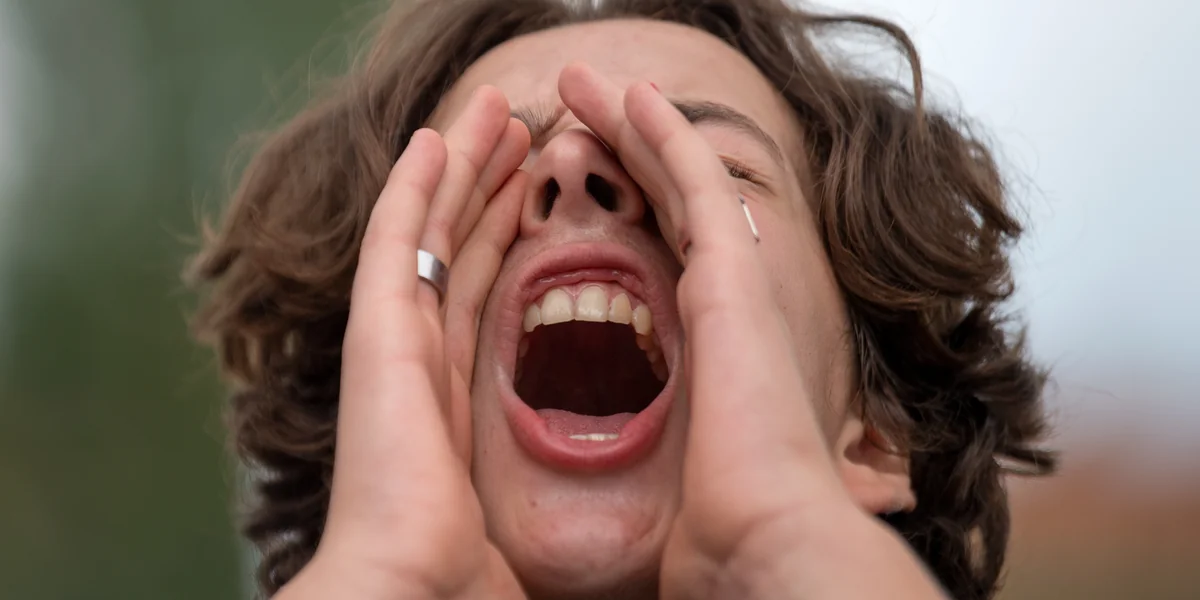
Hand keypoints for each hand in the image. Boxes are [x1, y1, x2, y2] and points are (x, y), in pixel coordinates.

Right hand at [279, 87, 530, 599]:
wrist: (405, 590)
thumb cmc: (457, 573)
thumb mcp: (515, 514)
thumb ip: (532, 491)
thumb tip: (590, 530)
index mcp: (448, 401)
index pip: (480, 299)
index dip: (505, 243)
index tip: (532, 198)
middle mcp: (419, 363)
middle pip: (460, 254)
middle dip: (490, 191)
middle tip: (523, 136)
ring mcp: (394, 343)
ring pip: (433, 232)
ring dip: (463, 170)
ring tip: (496, 114)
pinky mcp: (379, 332)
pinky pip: (398, 239)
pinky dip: (416, 186)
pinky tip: (438, 137)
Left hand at [558, 63, 943, 598]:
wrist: (766, 541)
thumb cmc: (721, 530)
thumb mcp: (669, 475)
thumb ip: (654, 452)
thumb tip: (633, 497)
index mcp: (705, 350)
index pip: (661, 259)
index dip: (629, 211)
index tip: (590, 181)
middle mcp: (723, 308)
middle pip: (667, 208)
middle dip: (624, 153)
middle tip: (579, 112)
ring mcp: (734, 285)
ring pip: (678, 181)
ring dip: (633, 126)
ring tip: (586, 84)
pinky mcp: (734, 273)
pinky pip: (694, 182)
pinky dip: (663, 135)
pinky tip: (630, 96)